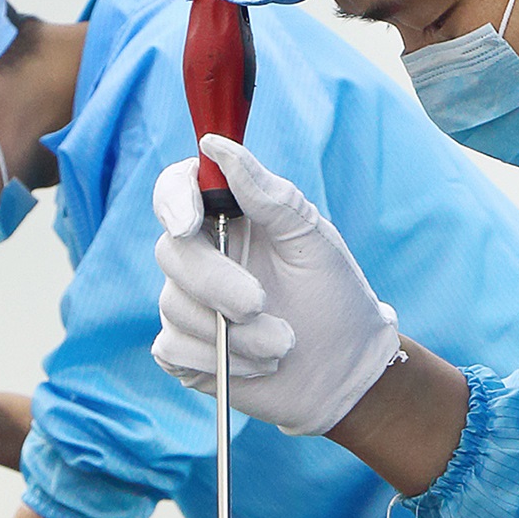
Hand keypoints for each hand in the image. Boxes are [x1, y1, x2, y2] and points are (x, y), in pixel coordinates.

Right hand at [151, 136, 401, 437]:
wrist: (346, 370)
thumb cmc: (334, 295)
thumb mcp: (311, 239)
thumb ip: (268, 194)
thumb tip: (216, 147)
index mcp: (228, 218)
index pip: (176, 191)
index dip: (173, 200)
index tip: (190, 222)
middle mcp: (201, 256)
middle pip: (172, 252)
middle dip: (216, 284)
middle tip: (260, 304)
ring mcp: (187, 303)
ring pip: (174, 307)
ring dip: (234, 334)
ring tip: (283, 345)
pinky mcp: (184, 351)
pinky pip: (174, 350)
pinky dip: (221, 362)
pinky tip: (259, 366)